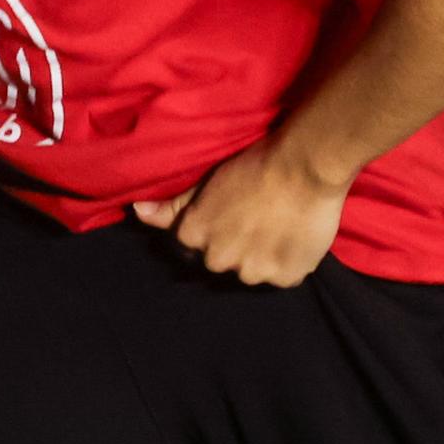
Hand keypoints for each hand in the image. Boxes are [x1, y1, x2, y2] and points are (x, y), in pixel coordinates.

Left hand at [129, 132, 352, 287]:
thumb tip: (137, 211)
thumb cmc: (255, 166)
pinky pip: (283, 277)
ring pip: (254, 271)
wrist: (306, 166)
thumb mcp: (207, 183)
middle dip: (237, 247)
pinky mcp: (285, 277)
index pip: (196, 244)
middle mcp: (217, 260)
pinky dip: (289, 263)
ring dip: (264, 257)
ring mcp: (252, 272)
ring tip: (281, 228)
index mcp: (194, 235)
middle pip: (223, 261)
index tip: (234, 215)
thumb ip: (172, 206)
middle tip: (259, 220)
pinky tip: (296, 237)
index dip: (217, 229)